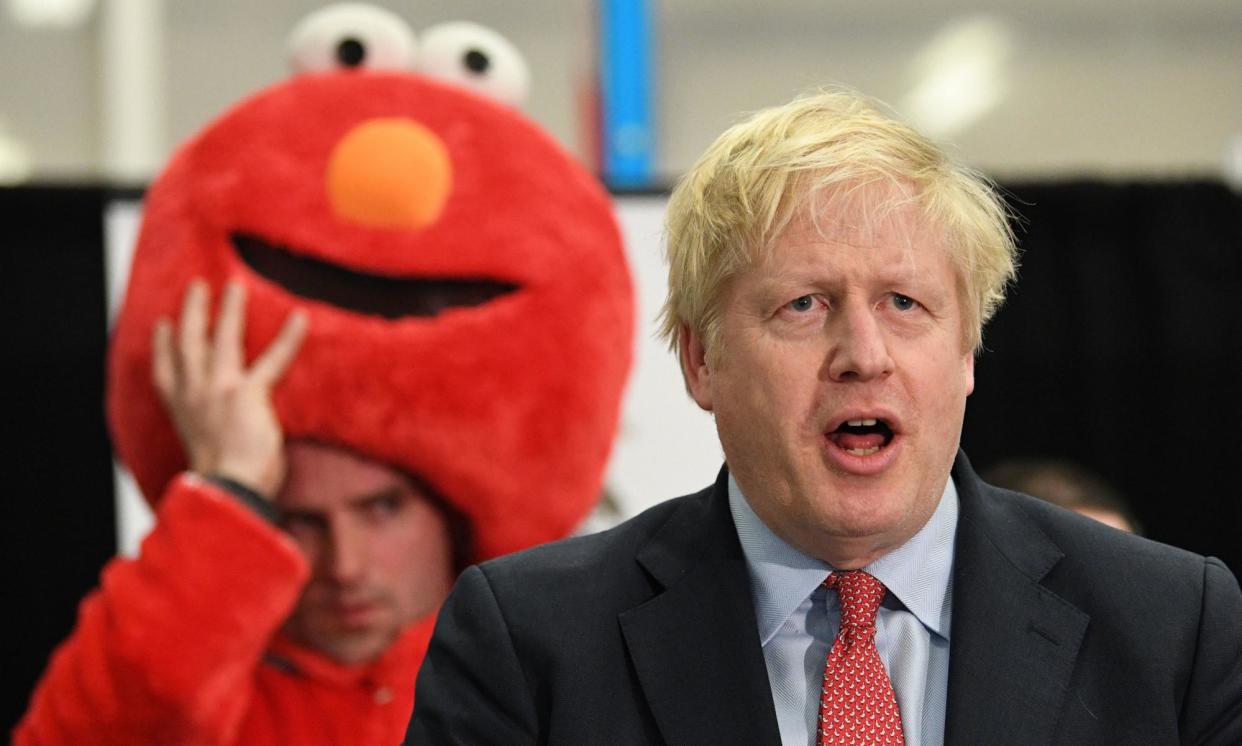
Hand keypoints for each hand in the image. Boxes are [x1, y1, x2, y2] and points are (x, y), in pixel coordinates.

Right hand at [152, 279, 307, 496]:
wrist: (226, 490)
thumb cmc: (222, 482)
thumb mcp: (203, 450)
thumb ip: (210, 430)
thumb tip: (225, 430)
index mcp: (180, 411)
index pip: (165, 372)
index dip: (162, 345)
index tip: (163, 325)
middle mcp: (193, 395)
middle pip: (188, 344)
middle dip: (192, 312)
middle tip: (197, 287)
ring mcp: (218, 390)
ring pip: (222, 338)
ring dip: (229, 310)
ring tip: (235, 288)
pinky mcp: (247, 393)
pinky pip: (273, 360)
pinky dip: (288, 338)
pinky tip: (301, 318)